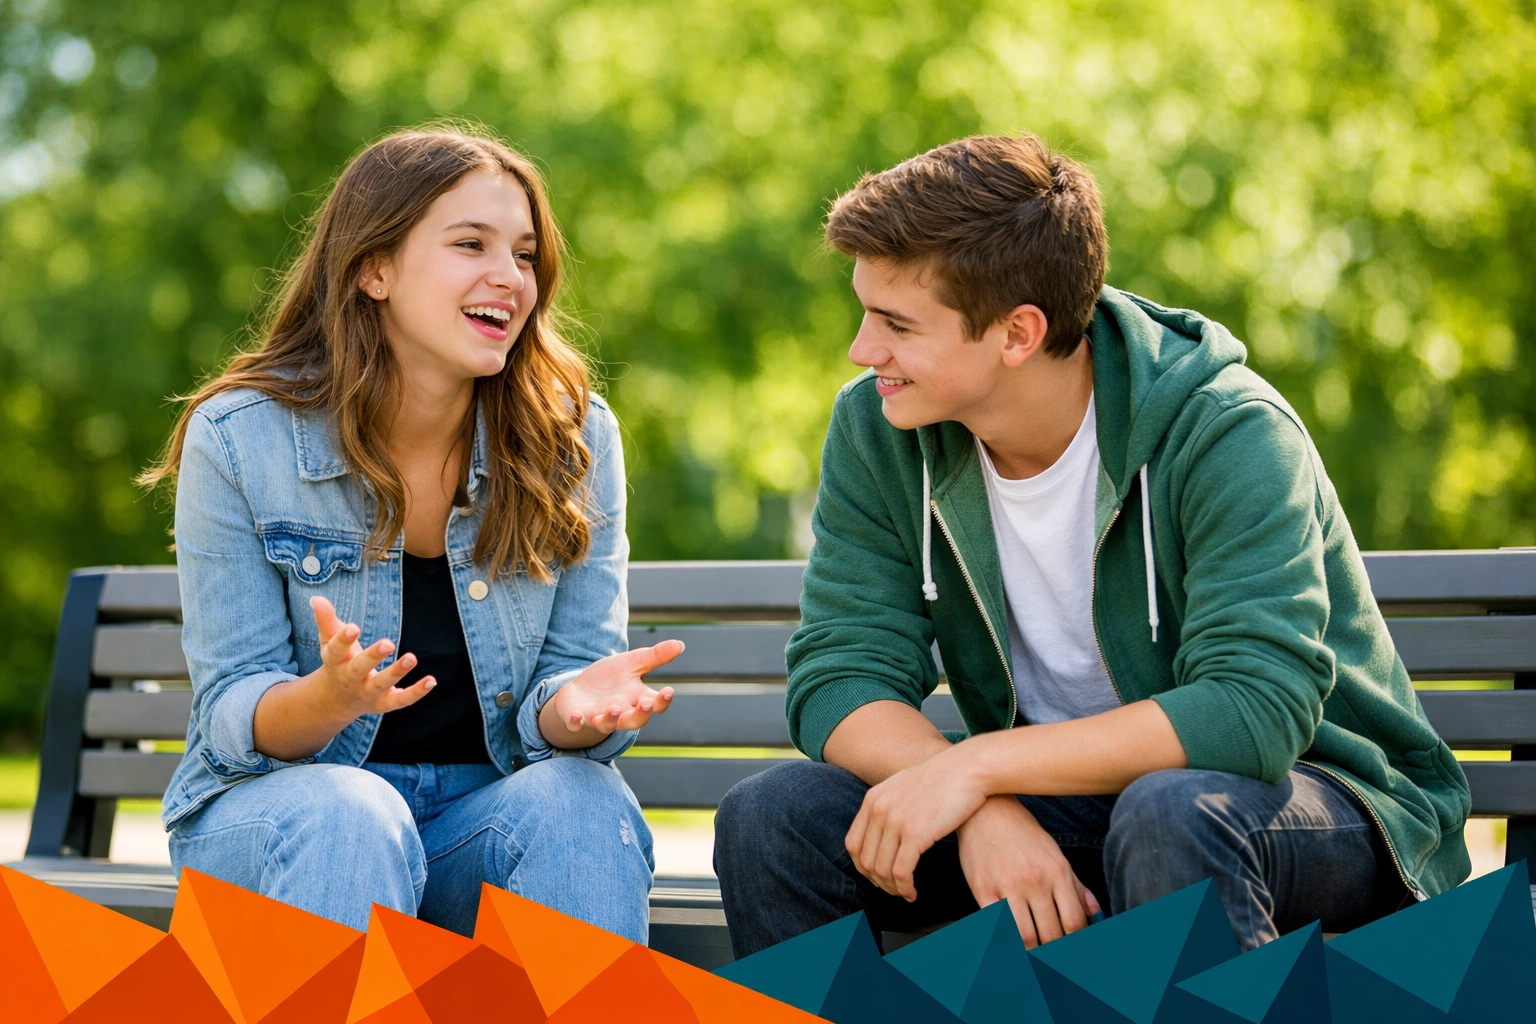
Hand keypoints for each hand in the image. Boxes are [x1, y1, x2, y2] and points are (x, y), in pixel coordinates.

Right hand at [310, 595, 433, 717]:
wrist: (336, 700)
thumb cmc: (338, 662)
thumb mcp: (330, 642)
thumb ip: (326, 620)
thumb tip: (317, 599)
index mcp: (335, 662)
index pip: (336, 651)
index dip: (343, 640)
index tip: (353, 627)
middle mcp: (350, 679)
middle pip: (359, 669)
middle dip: (372, 657)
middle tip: (388, 643)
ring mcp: (367, 693)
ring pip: (380, 684)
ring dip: (396, 672)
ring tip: (412, 658)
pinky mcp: (384, 703)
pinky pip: (400, 700)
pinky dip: (416, 692)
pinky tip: (431, 680)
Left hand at [540, 640, 681, 747]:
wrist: (580, 690)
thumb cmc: (610, 678)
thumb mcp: (632, 662)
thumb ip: (655, 656)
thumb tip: (680, 644)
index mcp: (637, 698)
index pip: (655, 704)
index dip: (663, 700)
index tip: (669, 690)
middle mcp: (621, 712)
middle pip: (635, 720)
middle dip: (641, 714)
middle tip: (646, 704)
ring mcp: (599, 717)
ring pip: (608, 725)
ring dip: (611, 719)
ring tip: (614, 708)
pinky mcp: (577, 718)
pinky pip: (577, 725)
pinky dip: (576, 722)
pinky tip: (577, 716)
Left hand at [844, 744, 989, 900]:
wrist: (967, 769)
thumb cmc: (943, 779)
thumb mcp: (903, 785)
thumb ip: (887, 805)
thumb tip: (883, 831)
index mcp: (873, 799)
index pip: (853, 844)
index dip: (863, 866)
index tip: (876, 876)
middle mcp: (879, 810)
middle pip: (866, 861)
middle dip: (879, 882)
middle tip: (893, 889)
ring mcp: (895, 822)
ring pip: (882, 870)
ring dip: (892, 888)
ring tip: (905, 893)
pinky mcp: (915, 833)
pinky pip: (901, 872)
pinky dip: (905, 888)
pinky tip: (913, 892)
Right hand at [957, 796, 1100, 946]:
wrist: (986, 810)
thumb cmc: (1022, 832)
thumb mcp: (1055, 853)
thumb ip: (1076, 884)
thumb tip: (1095, 912)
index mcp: (1057, 871)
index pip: (1074, 922)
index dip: (1076, 942)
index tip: (1071, 947)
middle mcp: (1035, 880)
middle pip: (1051, 935)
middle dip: (1054, 950)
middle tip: (1051, 952)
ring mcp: (1007, 886)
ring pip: (1025, 937)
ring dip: (1031, 949)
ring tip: (1033, 948)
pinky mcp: (982, 889)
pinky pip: (997, 926)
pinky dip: (1006, 937)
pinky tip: (1011, 937)